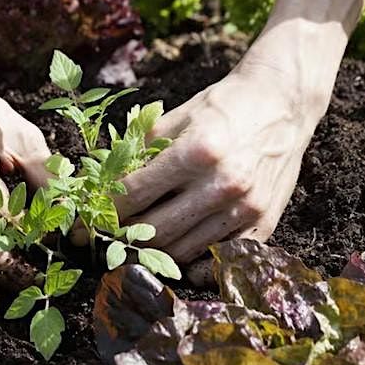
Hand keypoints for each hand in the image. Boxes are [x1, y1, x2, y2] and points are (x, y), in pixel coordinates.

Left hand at [114, 58, 331, 279]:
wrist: (282, 102)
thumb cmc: (222, 106)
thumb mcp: (175, 117)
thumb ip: (138, 152)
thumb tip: (97, 185)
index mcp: (196, 152)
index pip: (134, 196)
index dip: (102, 213)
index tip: (83, 223)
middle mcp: (222, 184)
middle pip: (154, 232)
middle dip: (121, 237)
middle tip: (105, 237)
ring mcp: (245, 208)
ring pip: (182, 251)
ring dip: (152, 252)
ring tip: (134, 243)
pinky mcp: (263, 222)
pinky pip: (218, 259)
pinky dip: (193, 262)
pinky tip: (175, 251)